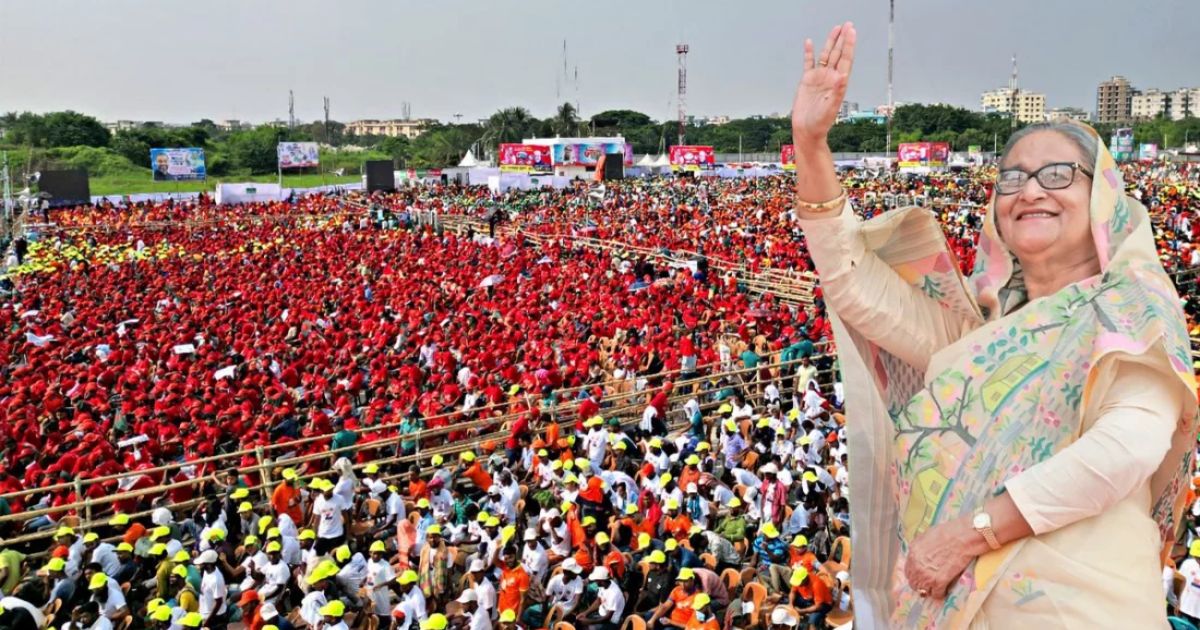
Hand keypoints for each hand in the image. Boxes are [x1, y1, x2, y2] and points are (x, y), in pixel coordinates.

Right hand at [791, 21, 857, 143]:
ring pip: (826, 56)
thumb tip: (843, 76)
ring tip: (835, 29)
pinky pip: (808, 63)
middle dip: (843, 39)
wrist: (806, 131)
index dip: (849, 45)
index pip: (845, 59)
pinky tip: (809, 43)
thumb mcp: (830, 108)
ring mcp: (819, 78)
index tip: (851, 31)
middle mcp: (830, 78)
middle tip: (847, 25)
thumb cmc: (820, 123)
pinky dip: (809, 53)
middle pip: (838, 54)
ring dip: (830, 42)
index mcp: (838, 83)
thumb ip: (837, 91)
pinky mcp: (807, 81)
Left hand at [904, 517, 976, 598]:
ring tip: (936, 588)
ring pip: (923, 591)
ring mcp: (927, 575)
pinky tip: (944, 590)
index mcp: (912, 554)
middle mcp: (917, 566)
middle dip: (920, 584)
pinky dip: (940, 594)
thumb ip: (918, 549)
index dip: (914, 575)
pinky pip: (937, 594)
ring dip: (929, 590)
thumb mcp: (925, 536)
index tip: (919, 577)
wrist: (962, 537)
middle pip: (914, 583)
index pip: (908, 571)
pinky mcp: (940, 581)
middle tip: (928, 584)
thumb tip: (918, 556)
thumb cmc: (947, 533)